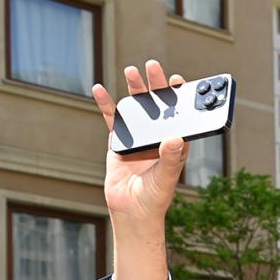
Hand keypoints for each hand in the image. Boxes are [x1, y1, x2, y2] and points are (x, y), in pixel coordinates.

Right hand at [91, 60, 189, 279]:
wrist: (131, 211)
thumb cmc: (155, 198)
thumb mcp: (165, 179)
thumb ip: (171, 160)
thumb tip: (176, 139)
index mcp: (175, 144)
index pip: (181, 116)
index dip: (180, 97)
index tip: (178, 80)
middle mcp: (159, 137)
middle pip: (159, 106)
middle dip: (156, 86)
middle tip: (153, 67)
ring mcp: (139, 138)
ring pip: (137, 109)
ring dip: (134, 90)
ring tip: (132, 72)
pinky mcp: (120, 142)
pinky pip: (113, 120)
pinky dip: (106, 105)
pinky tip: (99, 89)